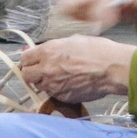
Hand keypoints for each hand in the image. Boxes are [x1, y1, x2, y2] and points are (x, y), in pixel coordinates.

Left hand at [19, 35, 135, 104]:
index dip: (28, 60)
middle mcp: (47, 69)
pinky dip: (58, 90)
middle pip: (26, 75)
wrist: (112, 68)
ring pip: (39, 86)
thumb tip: (44, 51)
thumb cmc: (98, 51)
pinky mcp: (63, 97)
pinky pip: (53, 94)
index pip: (24, 59)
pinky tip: (69, 83)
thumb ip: (54, 47)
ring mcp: (54, 85)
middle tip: (40, 70)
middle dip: (31, 73)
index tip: (31, 61)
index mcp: (47, 52)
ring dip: (45, 82)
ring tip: (59, 76)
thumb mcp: (73, 41)